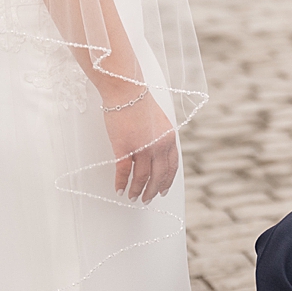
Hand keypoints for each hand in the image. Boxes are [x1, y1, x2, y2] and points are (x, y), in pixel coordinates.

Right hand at [101, 87, 179, 202]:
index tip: (163, 190)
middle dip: (152, 190)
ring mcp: (142, 147)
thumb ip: (159, 138)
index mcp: (169, 138)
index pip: (172, 166)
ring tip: (132, 197)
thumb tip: (155, 154)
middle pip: (158, 175)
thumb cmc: (139, 103)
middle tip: (147, 199)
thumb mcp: (158, 122)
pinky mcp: (124, 147)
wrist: (127, 90)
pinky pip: (123, 172)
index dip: (167, 181)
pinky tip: (119, 189)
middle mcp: (159, 145)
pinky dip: (121, 183)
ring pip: (141, 177)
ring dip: (137, 190)